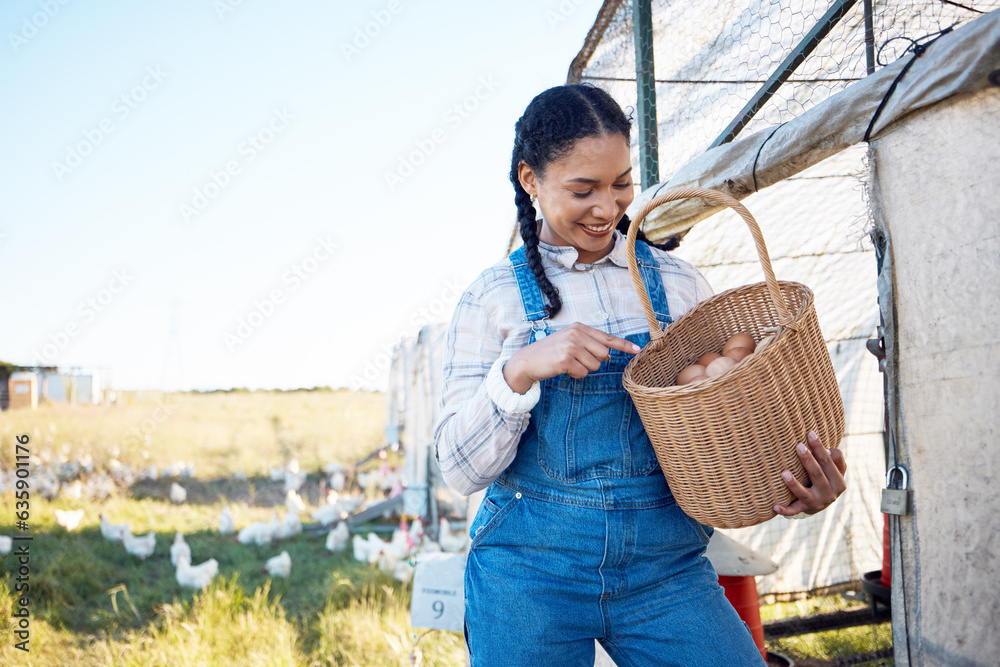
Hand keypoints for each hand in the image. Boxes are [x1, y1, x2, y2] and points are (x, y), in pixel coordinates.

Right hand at [502, 322, 640, 393]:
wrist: (527, 361)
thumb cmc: (550, 353)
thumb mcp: (569, 342)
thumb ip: (589, 344)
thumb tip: (608, 354)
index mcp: (578, 327)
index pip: (606, 337)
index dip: (623, 345)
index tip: (637, 350)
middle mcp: (576, 334)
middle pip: (603, 354)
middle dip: (594, 362)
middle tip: (576, 360)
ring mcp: (570, 346)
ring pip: (594, 365)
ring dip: (583, 369)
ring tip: (567, 364)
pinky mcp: (566, 359)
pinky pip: (583, 373)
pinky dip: (575, 375)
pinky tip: (563, 369)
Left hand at [773, 430, 846, 515]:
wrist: (821, 503)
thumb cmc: (826, 478)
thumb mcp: (836, 471)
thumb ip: (836, 459)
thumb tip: (830, 450)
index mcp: (839, 482)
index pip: (829, 462)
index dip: (820, 448)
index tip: (810, 433)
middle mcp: (829, 494)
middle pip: (817, 475)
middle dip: (808, 460)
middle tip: (798, 445)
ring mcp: (816, 503)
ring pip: (804, 493)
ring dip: (794, 484)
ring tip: (784, 472)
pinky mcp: (804, 510)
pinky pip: (793, 510)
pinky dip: (785, 509)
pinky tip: (775, 506)